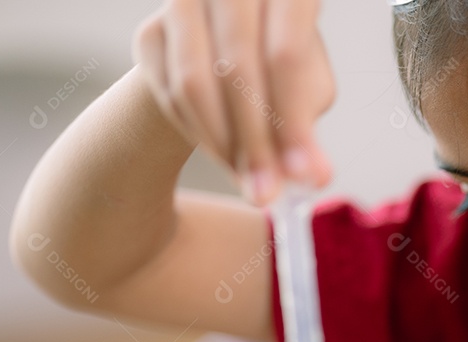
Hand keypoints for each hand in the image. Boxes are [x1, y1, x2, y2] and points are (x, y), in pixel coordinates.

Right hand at [133, 0, 334, 203]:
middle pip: (237, 69)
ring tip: (250, 181)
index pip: (288, 55)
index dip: (294, 121)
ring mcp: (185, 4)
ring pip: (194, 83)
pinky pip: (169, 95)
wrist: (218, 42)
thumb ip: (311, 129)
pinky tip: (226, 159)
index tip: (304, 176)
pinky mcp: (150, 34)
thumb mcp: (307, 89)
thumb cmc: (277, 67)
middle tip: (267, 195)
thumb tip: (317, 177)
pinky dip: (199, 135)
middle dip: (254, 143)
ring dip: (222, 145)